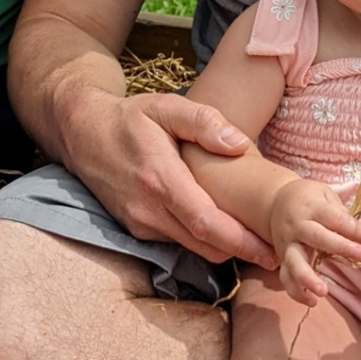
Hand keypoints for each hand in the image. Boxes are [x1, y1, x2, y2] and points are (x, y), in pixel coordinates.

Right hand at [68, 90, 272, 266]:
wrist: (82, 133)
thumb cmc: (130, 118)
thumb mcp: (166, 106)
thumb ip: (203, 121)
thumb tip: (239, 144)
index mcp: (160, 179)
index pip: (206, 223)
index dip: (241, 242)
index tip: (272, 250)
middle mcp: (148, 209)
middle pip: (204, 245)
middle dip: (242, 252)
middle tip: (278, 250)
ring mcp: (140, 224)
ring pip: (192, 248)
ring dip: (223, 248)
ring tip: (256, 239)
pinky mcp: (136, 229)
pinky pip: (177, 242)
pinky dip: (202, 240)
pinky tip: (221, 226)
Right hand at [269, 177, 360, 305]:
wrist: (274, 201)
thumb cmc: (309, 199)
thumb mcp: (326, 196)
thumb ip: (343, 215)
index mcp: (312, 207)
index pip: (334, 218)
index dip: (352, 227)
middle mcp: (298, 226)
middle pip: (317, 237)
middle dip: (339, 246)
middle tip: (360, 254)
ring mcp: (288, 244)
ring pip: (294, 262)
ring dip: (308, 278)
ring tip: (323, 292)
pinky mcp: (282, 258)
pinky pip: (286, 278)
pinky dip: (296, 292)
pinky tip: (312, 302)